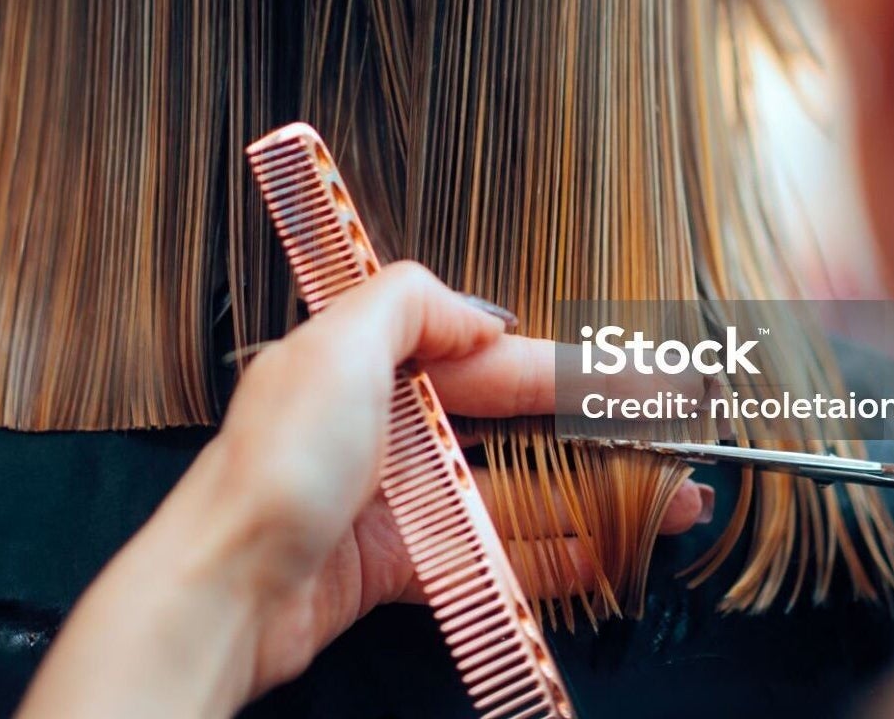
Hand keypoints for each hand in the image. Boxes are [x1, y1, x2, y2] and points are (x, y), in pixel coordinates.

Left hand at [19, 263, 711, 718]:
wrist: (222, 590)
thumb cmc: (274, 467)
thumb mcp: (337, 347)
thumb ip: (409, 304)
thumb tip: (479, 312)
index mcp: (365, 362)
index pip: (486, 357)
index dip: (565, 367)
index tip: (634, 376)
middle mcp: (379, 426)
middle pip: (507, 426)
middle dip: (592, 435)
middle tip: (671, 448)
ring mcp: (388, 499)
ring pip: (506, 493)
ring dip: (587, 500)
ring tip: (665, 509)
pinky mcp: (389, 565)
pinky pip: (483, 554)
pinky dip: (542, 557)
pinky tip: (601, 557)